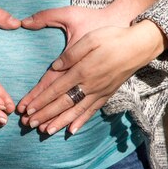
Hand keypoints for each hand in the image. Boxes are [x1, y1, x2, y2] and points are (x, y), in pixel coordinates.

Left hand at [19, 21, 167, 135]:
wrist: (139, 46)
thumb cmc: (112, 37)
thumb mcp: (90, 38)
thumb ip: (71, 54)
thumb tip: (55, 67)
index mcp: (82, 70)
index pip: (56, 89)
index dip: (41, 100)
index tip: (28, 109)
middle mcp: (90, 85)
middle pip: (63, 104)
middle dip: (45, 115)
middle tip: (29, 124)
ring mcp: (99, 92)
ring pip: (76, 111)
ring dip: (59, 122)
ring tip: (45, 131)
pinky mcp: (107, 94)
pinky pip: (91, 111)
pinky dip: (80, 121)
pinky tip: (71, 130)